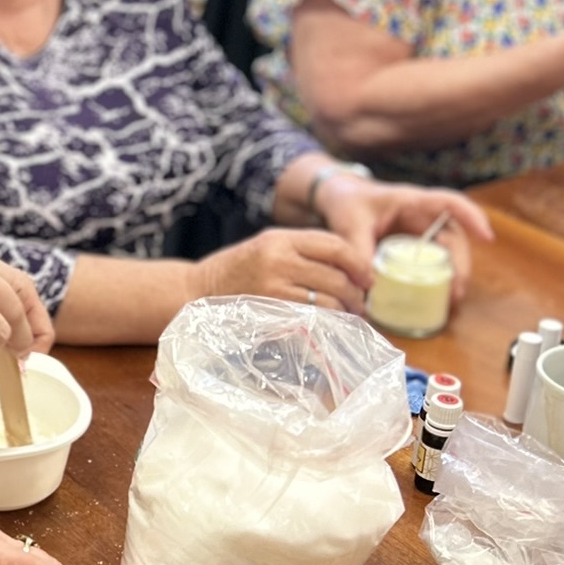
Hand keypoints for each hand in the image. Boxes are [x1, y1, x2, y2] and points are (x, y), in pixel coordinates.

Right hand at [195, 227, 373, 311]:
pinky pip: (312, 319)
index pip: (335, 246)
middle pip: (337, 275)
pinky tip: (330, 326)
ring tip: (348, 316)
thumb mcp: (267, 247)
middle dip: (357, 293)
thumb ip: (304, 252)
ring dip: (346, 312)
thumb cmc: (236, 270)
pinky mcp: (269, 312)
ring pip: (329, 300)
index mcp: (280, 238)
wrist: (195, 291)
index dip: (359, 264)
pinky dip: (328, 324)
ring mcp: (273, 287)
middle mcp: (278, 259)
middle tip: (362, 304)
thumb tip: (352, 269)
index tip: (368, 279)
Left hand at [313, 177, 493, 303]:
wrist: (338, 198)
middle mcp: (422, 215)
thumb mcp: (349, 223)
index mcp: (412, 201)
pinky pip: (433, 259)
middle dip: (460, 262)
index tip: (487, 237)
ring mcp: (420, 231)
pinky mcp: (413, 245)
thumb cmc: (348, 202)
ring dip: (453, 272)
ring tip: (451, 298)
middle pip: (453, 235)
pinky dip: (438, 276)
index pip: (450, 203)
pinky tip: (437, 296)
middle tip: (456, 289)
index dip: (472, 217)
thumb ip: (358, 249)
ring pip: (448, 250)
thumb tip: (368, 284)